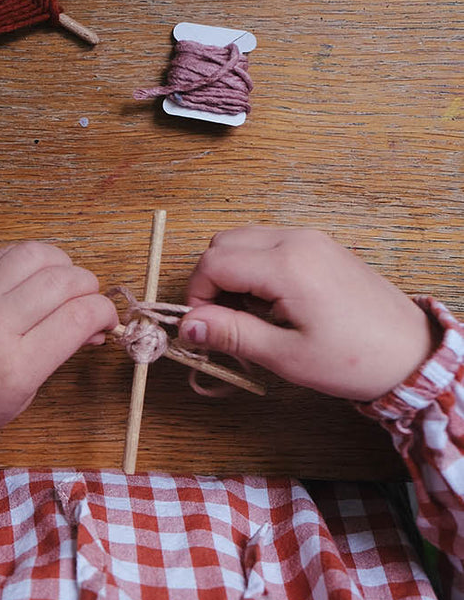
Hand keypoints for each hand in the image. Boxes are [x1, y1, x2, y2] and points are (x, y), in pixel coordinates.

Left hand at [0, 241, 118, 443]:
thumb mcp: (22, 394)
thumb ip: (59, 351)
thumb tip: (92, 322)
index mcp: (15, 364)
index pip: (80, 316)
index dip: (105, 312)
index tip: (106, 319)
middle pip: (63, 280)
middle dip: (88, 287)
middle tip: (87, 302)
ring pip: (35, 254)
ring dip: (60, 264)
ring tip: (61, 282)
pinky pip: (3, 253)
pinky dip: (28, 260)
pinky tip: (31, 276)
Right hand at [177, 226, 438, 401]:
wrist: (412, 353)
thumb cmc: (354, 360)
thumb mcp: (286, 355)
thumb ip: (231, 334)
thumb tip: (186, 325)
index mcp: (286, 265)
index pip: (212, 263)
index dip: (197, 297)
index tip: (205, 330)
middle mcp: (295, 240)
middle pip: (222, 243)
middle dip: (211, 282)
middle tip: (225, 324)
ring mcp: (309, 238)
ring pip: (243, 239)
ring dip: (232, 273)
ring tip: (250, 316)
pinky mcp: (319, 245)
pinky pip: (268, 243)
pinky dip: (255, 267)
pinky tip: (271, 304)